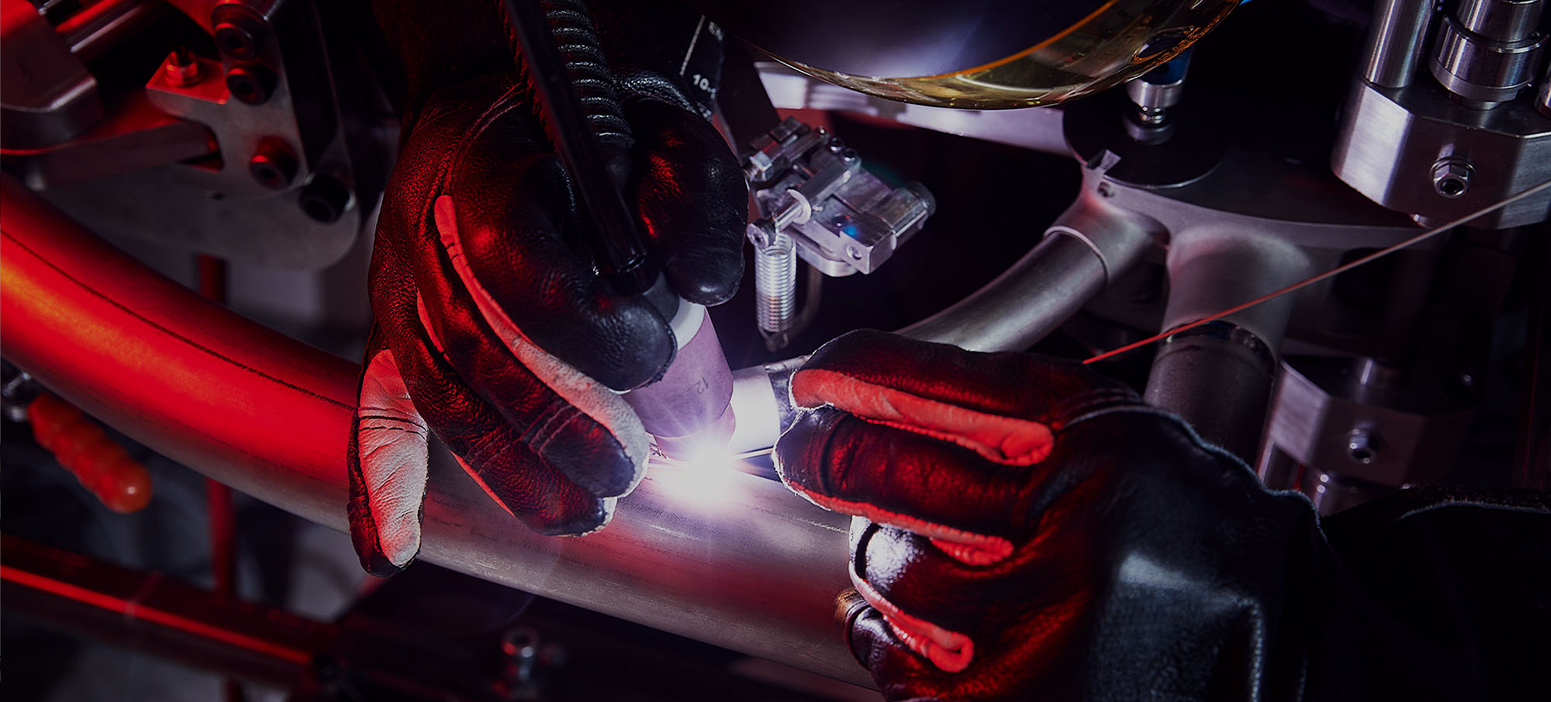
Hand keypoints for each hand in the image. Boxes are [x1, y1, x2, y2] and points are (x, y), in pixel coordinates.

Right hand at [346, 6, 746, 574]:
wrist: (507, 109)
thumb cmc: (586, 127)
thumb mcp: (661, 131)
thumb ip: (691, 199)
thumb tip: (704, 287)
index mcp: (484, 171)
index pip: (512, 263)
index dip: (585, 327)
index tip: (654, 354)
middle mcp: (425, 235)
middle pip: (474, 347)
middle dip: (556, 425)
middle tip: (626, 468)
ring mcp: (402, 290)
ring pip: (440, 395)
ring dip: (507, 469)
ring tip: (581, 511)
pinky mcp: (397, 334)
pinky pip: (376, 408)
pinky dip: (381, 483)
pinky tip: (391, 547)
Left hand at [773, 330, 1325, 699]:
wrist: (1278, 659)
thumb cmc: (1197, 545)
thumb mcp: (1125, 442)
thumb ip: (1016, 413)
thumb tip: (872, 393)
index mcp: (1100, 443)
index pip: (936, 385)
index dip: (853, 377)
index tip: (814, 381)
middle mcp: (1070, 525)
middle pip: (879, 468)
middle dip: (824, 452)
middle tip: (811, 449)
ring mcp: (1037, 625)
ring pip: (882, 564)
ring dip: (886, 557)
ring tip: (944, 560)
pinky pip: (892, 653)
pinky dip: (889, 632)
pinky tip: (930, 623)